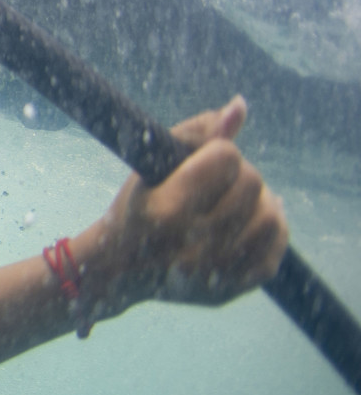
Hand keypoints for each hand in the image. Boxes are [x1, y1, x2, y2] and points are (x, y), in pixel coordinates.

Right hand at [94, 96, 288, 308]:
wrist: (119, 270)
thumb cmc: (135, 207)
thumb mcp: (152, 164)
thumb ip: (198, 132)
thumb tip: (240, 106)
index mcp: (167, 211)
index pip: (226, 156)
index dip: (216, 152)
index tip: (200, 162)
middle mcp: (193, 247)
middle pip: (251, 183)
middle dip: (237, 175)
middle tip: (217, 182)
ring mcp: (216, 272)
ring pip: (272, 217)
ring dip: (259, 201)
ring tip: (239, 200)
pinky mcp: (232, 289)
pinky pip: (275, 250)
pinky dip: (269, 230)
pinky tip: (251, 220)